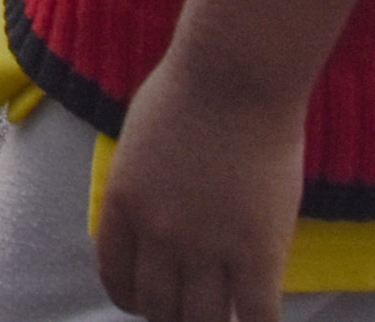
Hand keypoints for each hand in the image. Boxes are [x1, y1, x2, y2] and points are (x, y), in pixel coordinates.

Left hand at [97, 59, 309, 321]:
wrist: (236, 76)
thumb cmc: (189, 91)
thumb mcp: (139, 142)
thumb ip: (141, 188)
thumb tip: (149, 219)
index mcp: (123, 204)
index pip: (116, 277)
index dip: (133, 298)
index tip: (148, 301)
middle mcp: (157, 233)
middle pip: (158, 307)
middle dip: (173, 315)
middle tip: (191, 310)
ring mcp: (207, 246)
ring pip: (201, 321)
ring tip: (222, 318)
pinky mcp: (258, 252)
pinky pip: (255, 317)